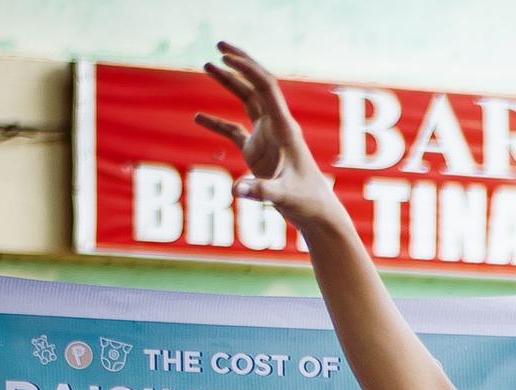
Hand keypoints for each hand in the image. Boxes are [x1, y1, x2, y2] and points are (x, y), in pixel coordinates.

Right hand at [197, 43, 345, 231]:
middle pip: (256, 87)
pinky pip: (234, 132)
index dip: (247, 68)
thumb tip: (237, 190)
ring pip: (246, 102)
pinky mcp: (258, 154)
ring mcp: (267, 139)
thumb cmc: (308, 204)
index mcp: (285, 129)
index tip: (226, 55)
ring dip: (228, 82)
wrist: (318, 217)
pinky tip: (197, 118)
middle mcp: (276, 128)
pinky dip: (217, 124)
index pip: (266, 88)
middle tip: (218, 45)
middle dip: (239, 65)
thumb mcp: (284, 197)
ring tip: (206, 64)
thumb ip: (262, 191)